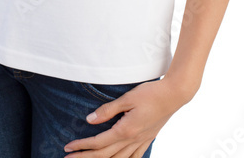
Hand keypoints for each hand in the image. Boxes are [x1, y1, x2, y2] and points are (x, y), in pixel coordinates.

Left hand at [63, 76, 190, 156]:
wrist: (175, 94)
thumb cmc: (151, 92)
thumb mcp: (128, 97)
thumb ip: (108, 110)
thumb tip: (90, 119)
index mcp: (125, 130)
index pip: (98, 142)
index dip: (82, 146)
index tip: (68, 147)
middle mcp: (132, 139)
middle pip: (104, 155)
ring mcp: (141, 141)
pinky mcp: (149, 139)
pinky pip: (135, 157)